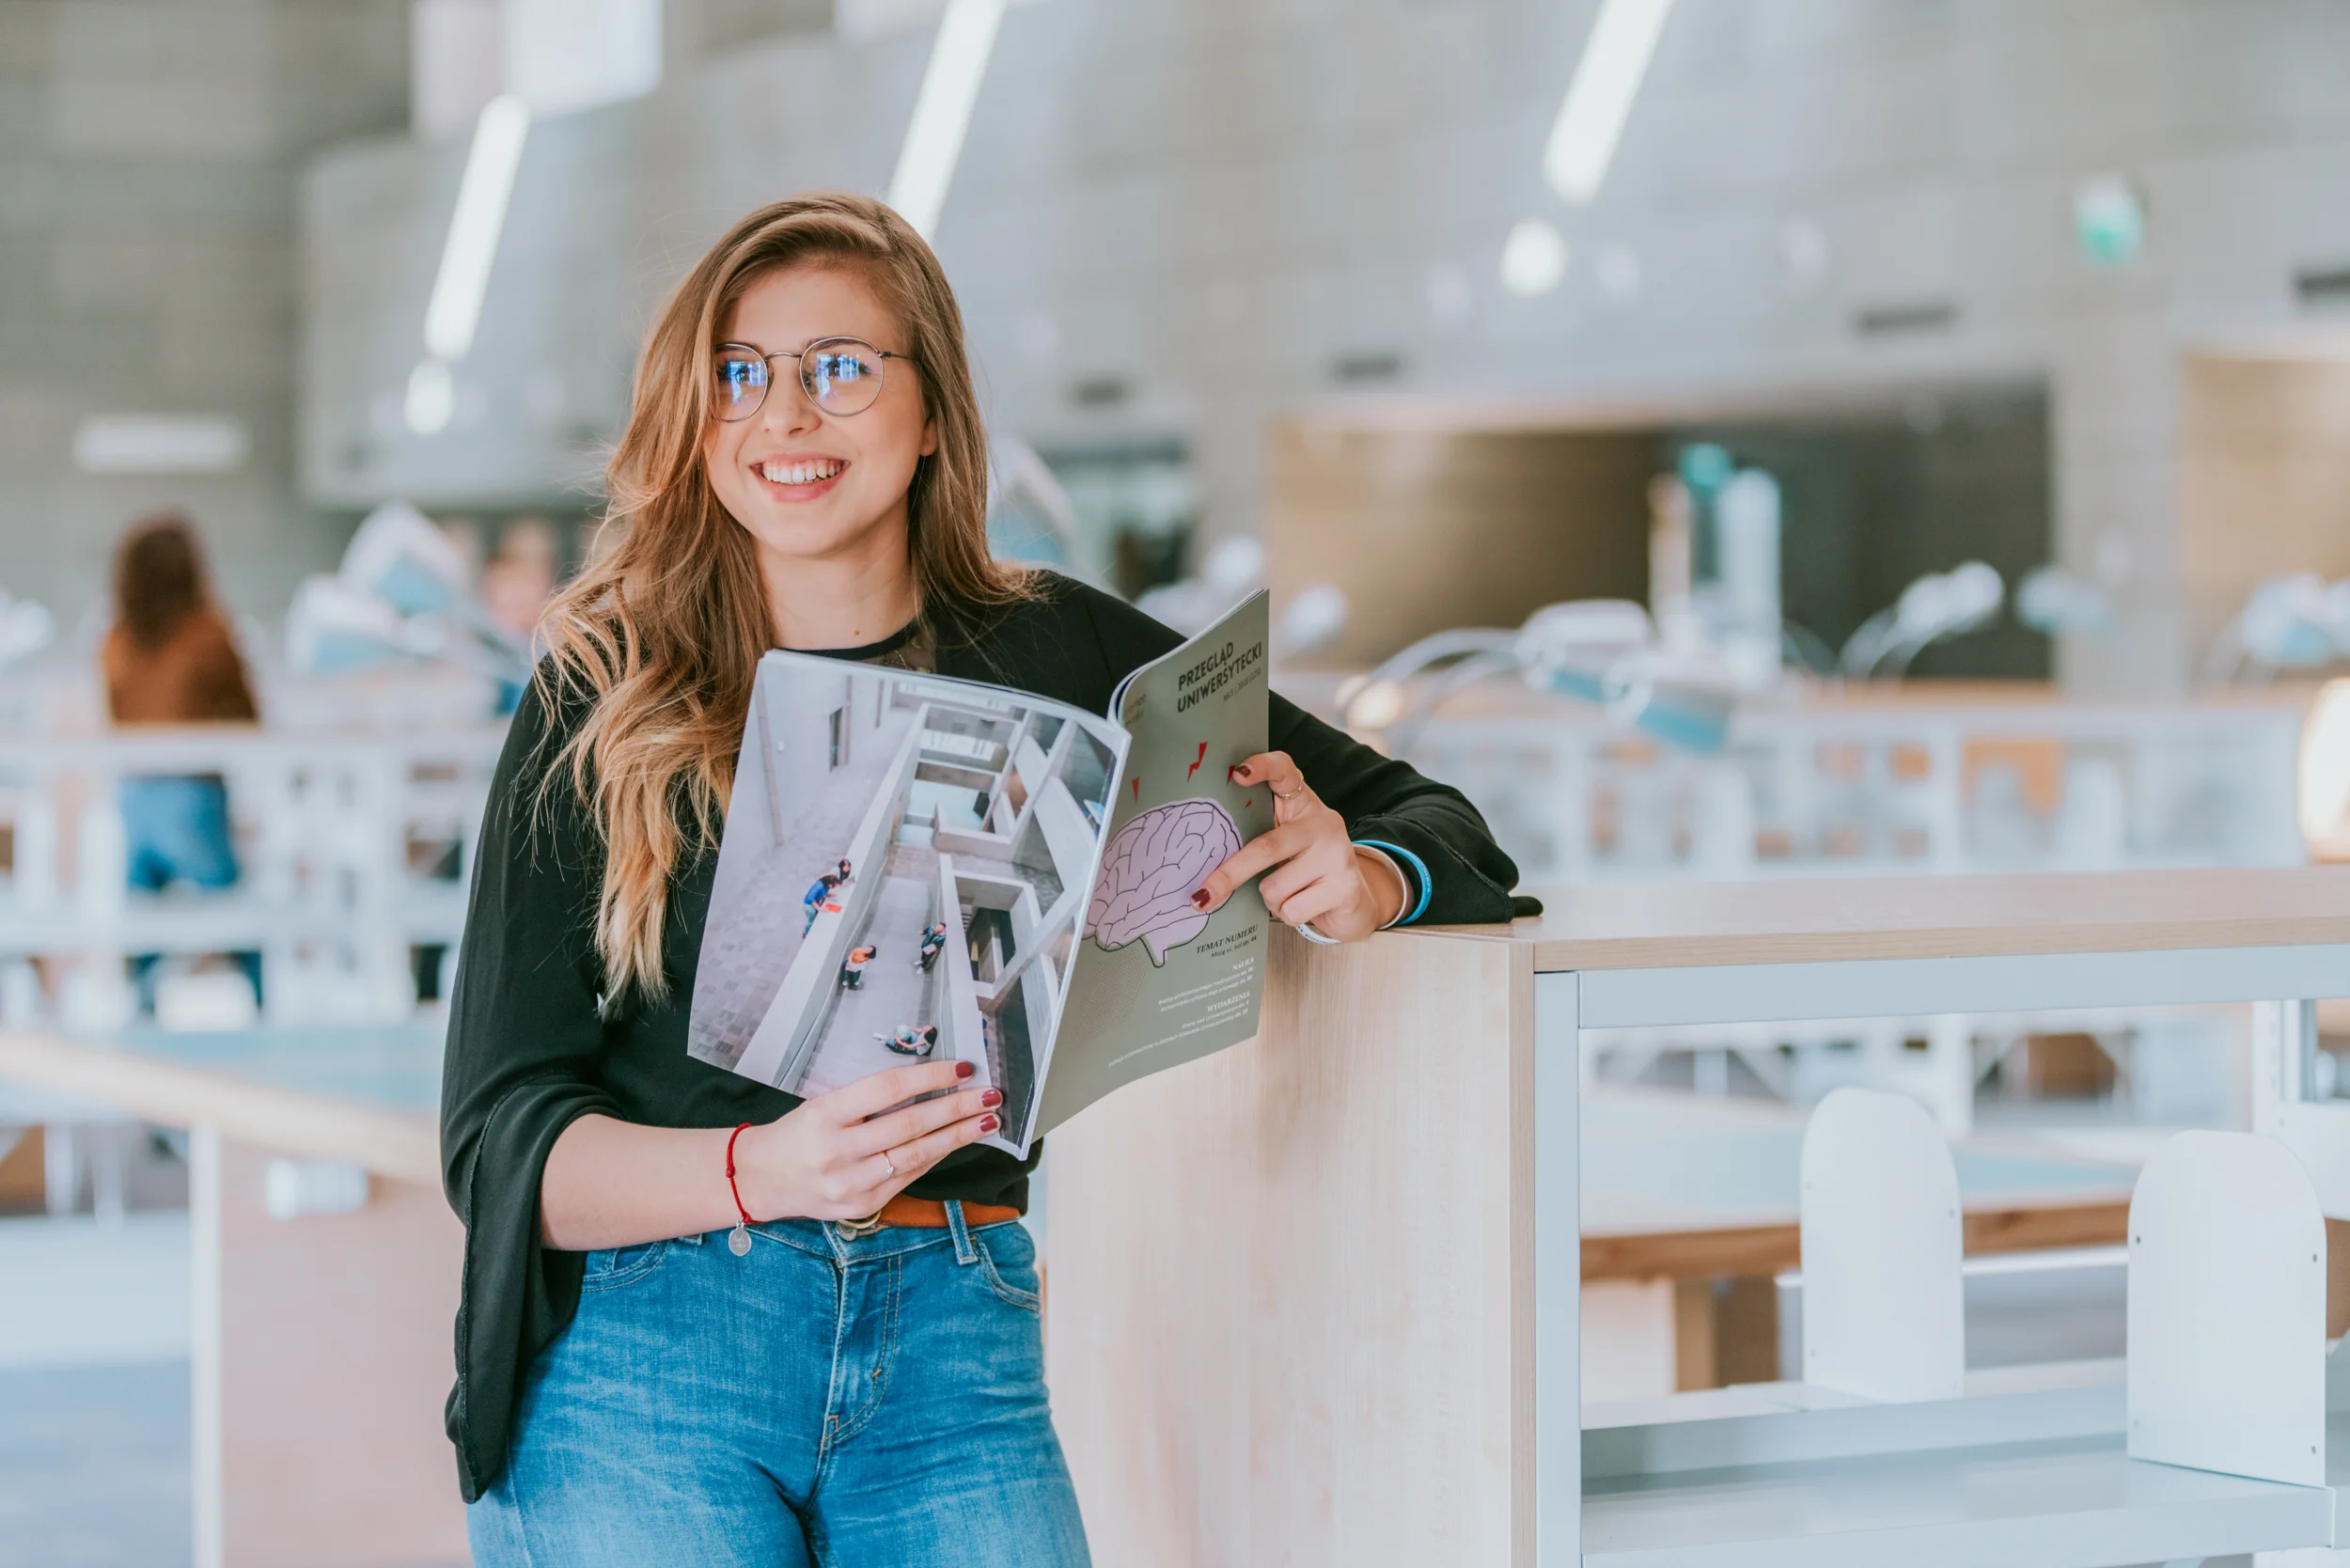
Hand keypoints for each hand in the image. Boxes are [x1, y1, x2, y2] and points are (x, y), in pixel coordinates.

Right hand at [735, 1060, 1000, 1221]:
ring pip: (916, 1154)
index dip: (930, 1077)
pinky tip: (955, 1142)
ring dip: (957, 1135)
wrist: (760, 1179)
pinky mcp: (861, 1206)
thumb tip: (930, 1083)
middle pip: (909, 1125)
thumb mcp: (823, 1104)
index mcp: (824, 1114)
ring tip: (985, 1120)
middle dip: (957, 1107)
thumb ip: (869, 1098)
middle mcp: (837, 1151)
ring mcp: (850, 1184)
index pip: (887, 1089)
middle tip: (990, 1094)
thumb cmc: (798, 1133)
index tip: (963, 1067)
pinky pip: (908, 1177)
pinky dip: (935, 1156)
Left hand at [1192, 751, 1405, 942]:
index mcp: (1302, 804)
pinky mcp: (1345, 887)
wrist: (1354, 903)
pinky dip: (1288, 915)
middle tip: (1202, 895)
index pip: (1284, 771)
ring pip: (1275, 887)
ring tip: (1288, 894)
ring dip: (1271, 900)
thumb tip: (1202, 863)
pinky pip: (1293, 909)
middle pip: (1266, 847)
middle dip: (1230, 874)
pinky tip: (1305, 906)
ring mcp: (1337, 853)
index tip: (1238, 773)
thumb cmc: (1306, 870)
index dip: (1262, 766)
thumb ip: (1257, 837)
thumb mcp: (1284, 845)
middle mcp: (1323, 822)